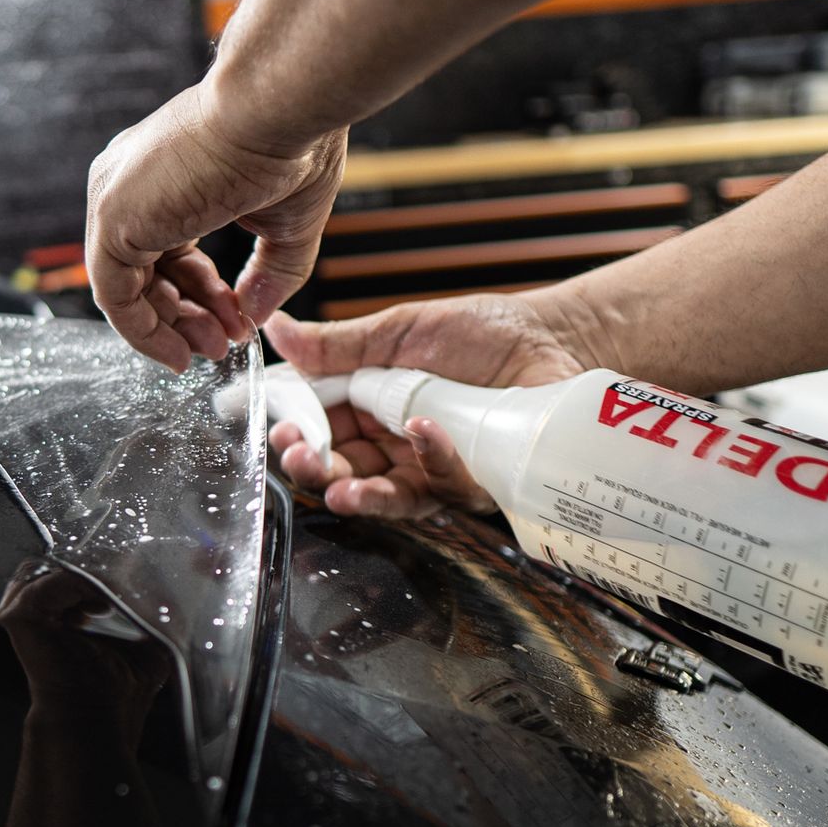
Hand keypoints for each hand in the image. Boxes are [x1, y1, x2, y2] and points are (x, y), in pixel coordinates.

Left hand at [86, 80, 346, 370]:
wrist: (280, 106)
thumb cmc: (291, 142)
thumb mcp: (287, 223)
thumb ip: (268, 272)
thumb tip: (255, 317)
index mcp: (163, 175)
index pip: (168, 250)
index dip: (202, 294)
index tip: (237, 320)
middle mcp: (130, 185)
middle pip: (145, 273)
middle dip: (187, 317)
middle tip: (224, 344)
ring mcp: (115, 199)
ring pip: (125, 290)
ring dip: (170, 331)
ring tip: (214, 349)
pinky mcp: (112, 219)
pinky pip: (114, 297)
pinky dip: (143, 333)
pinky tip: (178, 352)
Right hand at [264, 294, 599, 515]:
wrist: (551, 338)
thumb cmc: (478, 332)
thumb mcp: (398, 332)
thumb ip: (338, 345)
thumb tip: (276, 329)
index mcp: (369, 413)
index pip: (321, 434)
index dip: (297, 438)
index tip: (280, 431)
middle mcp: (397, 449)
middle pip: (345, 475)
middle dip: (318, 473)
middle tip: (302, 459)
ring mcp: (436, 470)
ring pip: (390, 496)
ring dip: (362, 494)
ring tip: (340, 486)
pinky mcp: (477, 482)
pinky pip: (447, 485)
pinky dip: (431, 461)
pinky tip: (421, 432)